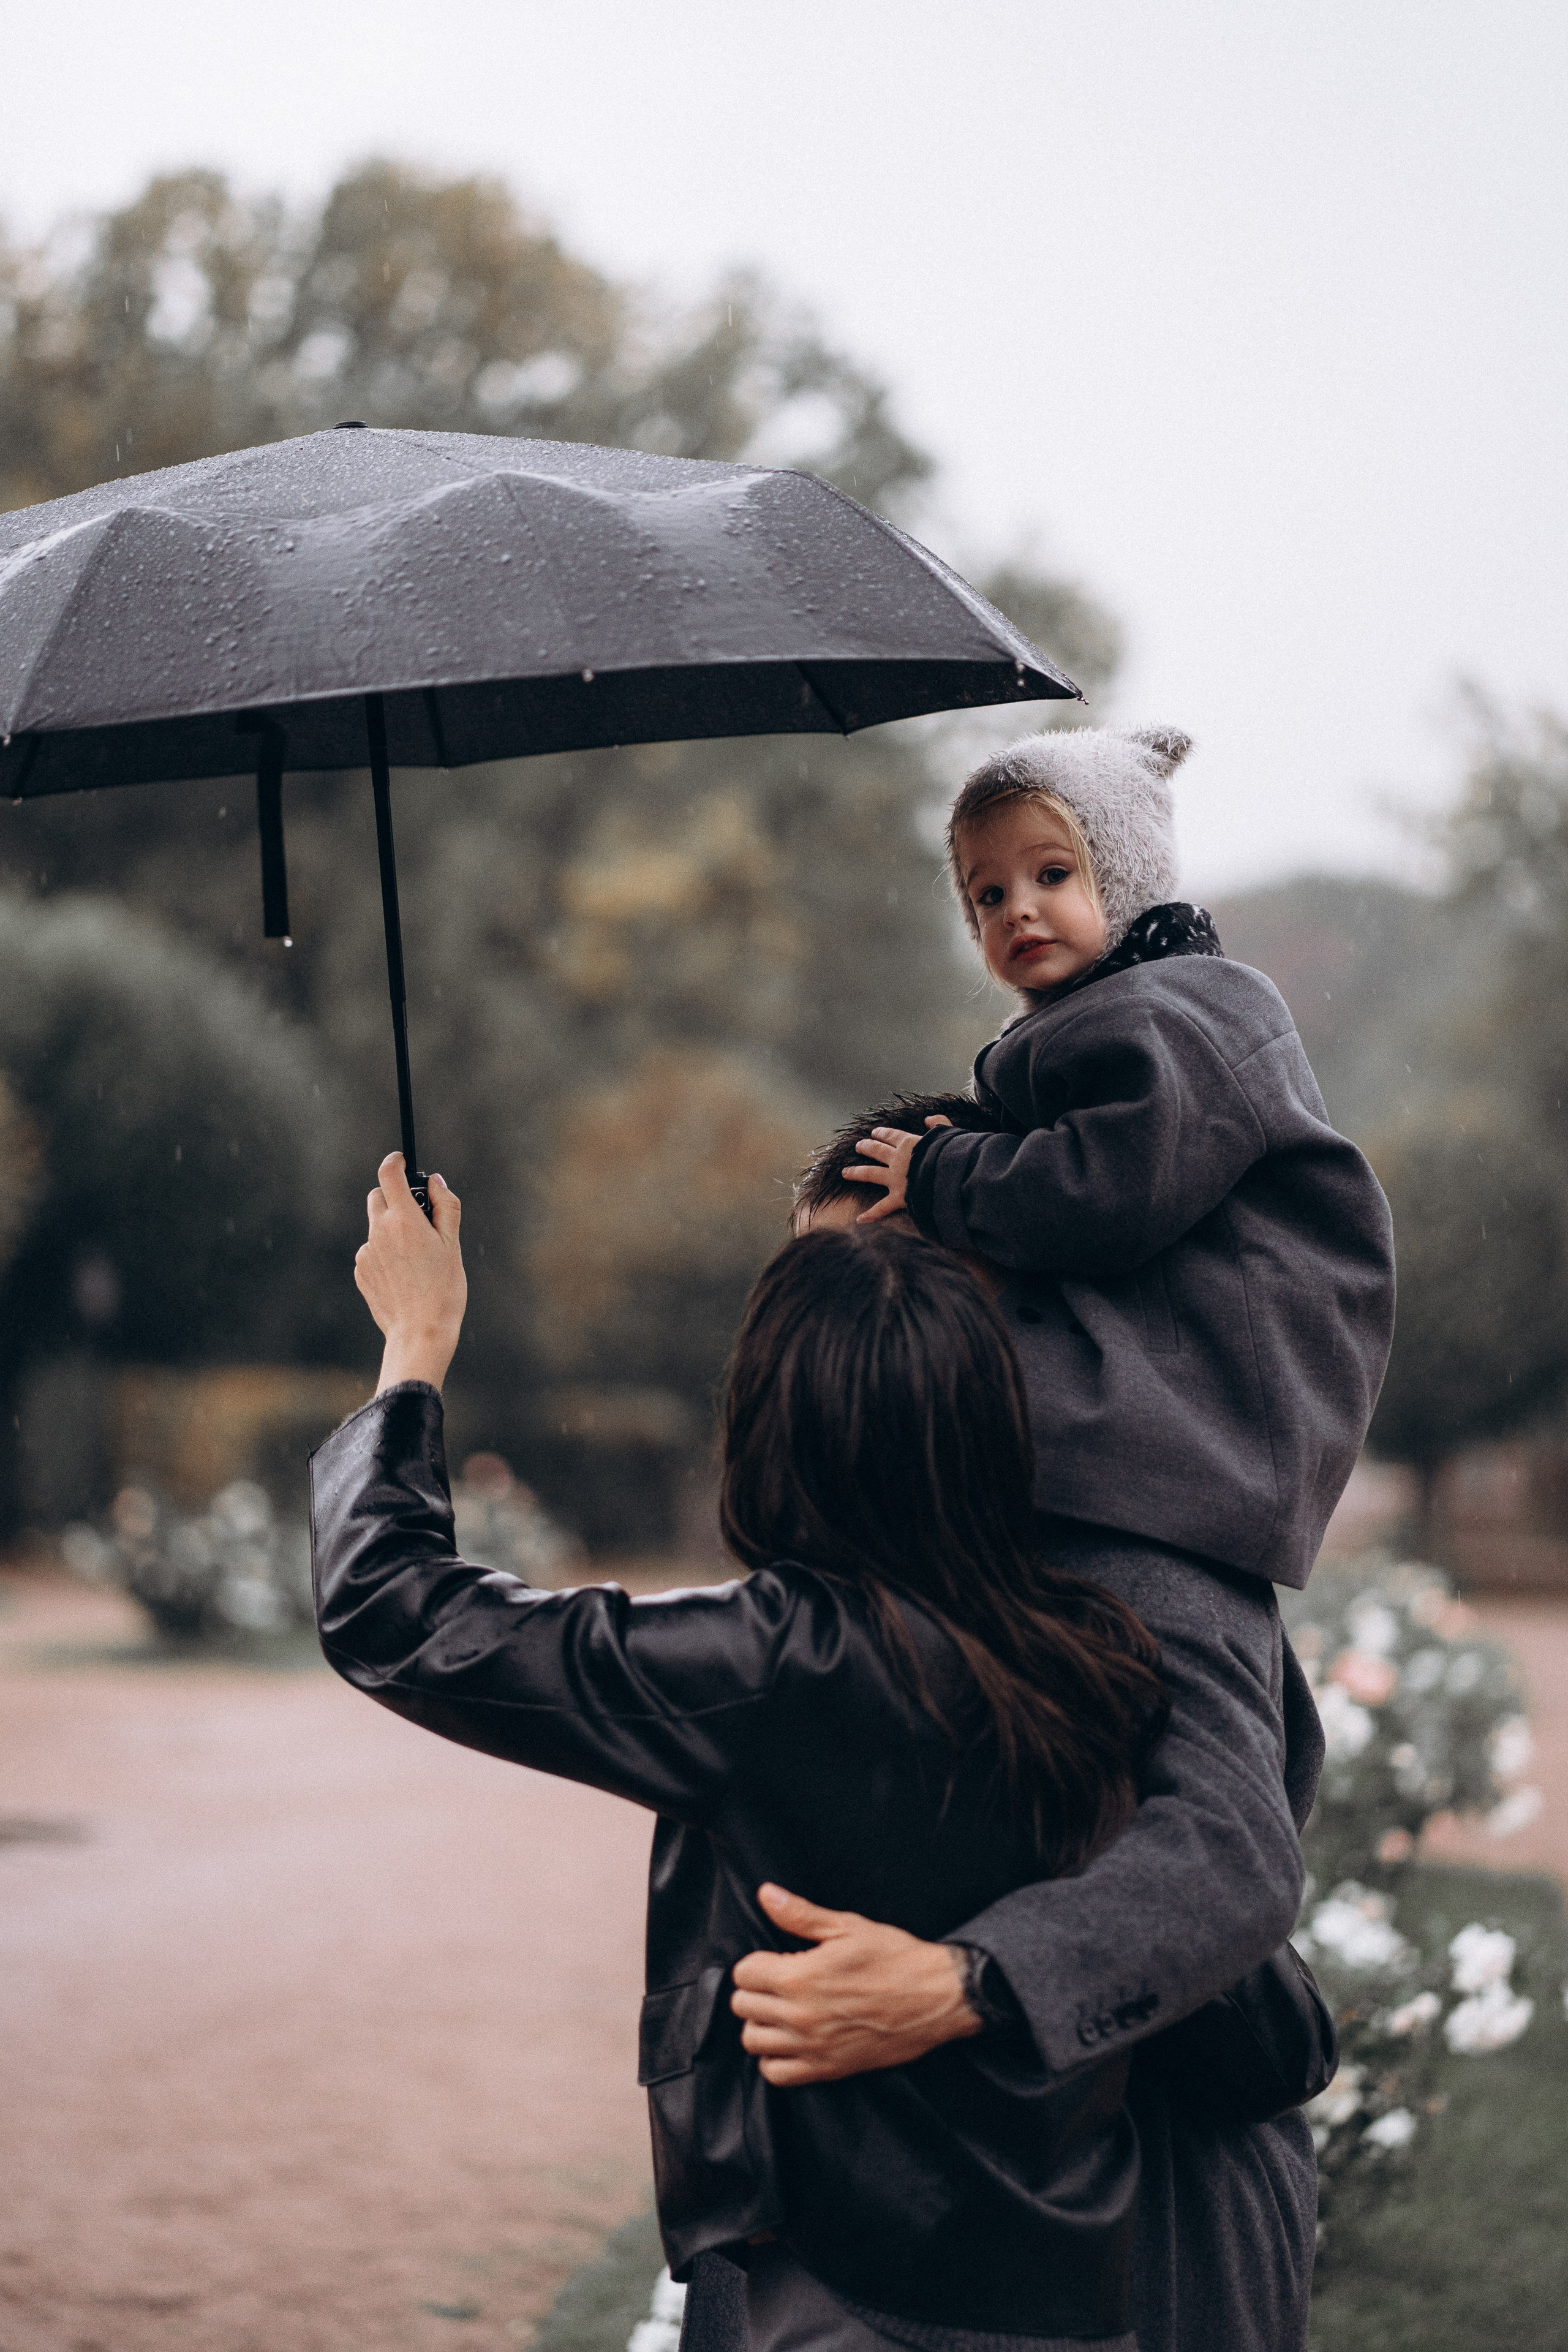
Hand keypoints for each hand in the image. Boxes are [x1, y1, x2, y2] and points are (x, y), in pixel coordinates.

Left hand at [355, 1153, 466, 1393]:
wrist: (420, 1332)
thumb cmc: (444, 1288)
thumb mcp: (453, 1243)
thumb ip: (445, 1205)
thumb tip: (435, 1181)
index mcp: (404, 1220)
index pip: (389, 1174)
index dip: (396, 1161)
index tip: (402, 1161)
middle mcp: (379, 1232)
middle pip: (378, 1197)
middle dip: (395, 1198)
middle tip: (418, 1217)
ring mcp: (366, 1253)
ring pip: (376, 1226)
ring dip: (391, 1229)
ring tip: (416, 1259)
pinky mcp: (361, 1271)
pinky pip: (371, 1251)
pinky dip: (385, 1253)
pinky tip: (403, 1276)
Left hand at [730, 1882, 980, 2085]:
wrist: (937, 1997)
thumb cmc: (895, 1958)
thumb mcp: (848, 1928)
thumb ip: (801, 1915)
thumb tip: (766, 1895)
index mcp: (801, 1976)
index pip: (744, 1974)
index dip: (757, 1962)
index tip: (776, 1960)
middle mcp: (800, 2016)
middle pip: (743, 2007)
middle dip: (756, 1990)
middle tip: (779, 1982)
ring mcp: (812, 2047)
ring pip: (753, 2042)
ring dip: (761, 2024)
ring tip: (782, 2010)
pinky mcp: (827, 2069)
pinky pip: (776, 2074)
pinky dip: (774, 2059)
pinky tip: (789, 2041)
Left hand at [843, 1115, 949, 1224]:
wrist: (950, 1176)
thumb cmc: (952, 1155)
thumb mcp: (948, 1133)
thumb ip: (939, 1123)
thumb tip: (929, 1118)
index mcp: (909, 1143)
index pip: (892, 1136)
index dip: (882, 1133)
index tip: (875, 1132)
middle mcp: (898, 1159)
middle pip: (876, 1151)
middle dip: (866, 1147)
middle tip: (858, 1146)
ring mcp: (895, 1179)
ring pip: (870, 1173)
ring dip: (856, 1172)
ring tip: (845, 1172)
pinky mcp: (898, 1198)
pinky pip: (882, 1208)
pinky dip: (871, 1214)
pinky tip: (859, 1219)